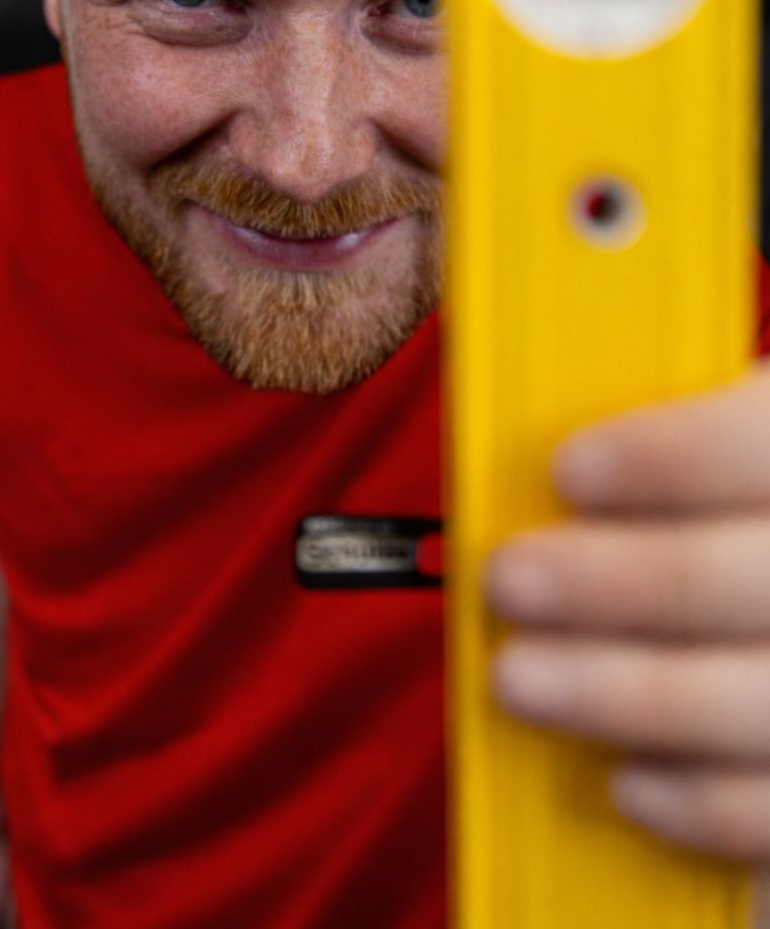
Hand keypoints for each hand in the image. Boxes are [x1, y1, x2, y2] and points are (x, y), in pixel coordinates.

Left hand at [485, 364, 769, 862]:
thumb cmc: (739, 533)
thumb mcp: (731, 465)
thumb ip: (675, 460)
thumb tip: (561, 480)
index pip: (759, 445)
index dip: (667, 458)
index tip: (568, 471)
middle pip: (744, 581)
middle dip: (616, 582)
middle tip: (507, 580)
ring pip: (762, 702)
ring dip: (627, 695)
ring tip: (517, 678)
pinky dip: (707, 804)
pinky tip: (627, 785)